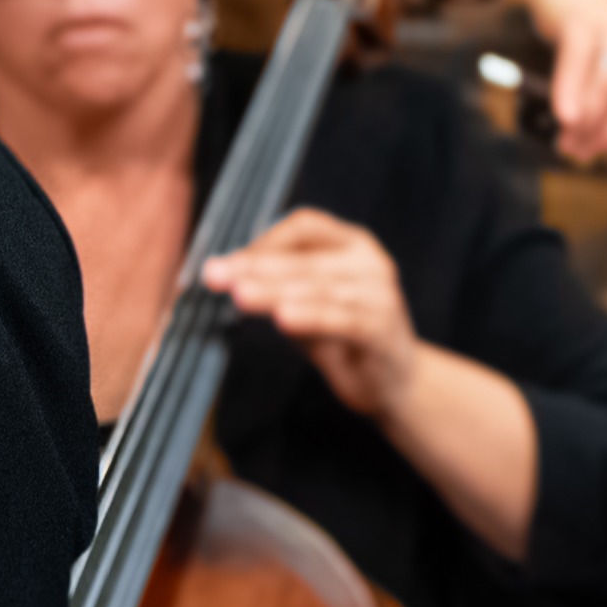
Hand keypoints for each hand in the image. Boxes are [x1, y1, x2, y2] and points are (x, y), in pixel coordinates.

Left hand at [197, 208, 431, 419]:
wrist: (393, 380)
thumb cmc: (341, 337)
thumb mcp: (303, 305)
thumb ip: (273, 288)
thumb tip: (220, 275)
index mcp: (350, 244)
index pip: (305, 225)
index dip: (263, 240)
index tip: (227, 262)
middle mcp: (369, 261)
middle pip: (305, 257)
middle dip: (256, 266)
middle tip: (214, 274)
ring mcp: (380, 293)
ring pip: (320, 287)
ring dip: (275, 290)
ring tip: (240, 294)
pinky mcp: (382, 328)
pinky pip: (342, 319)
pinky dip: (312, 316)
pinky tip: (284, 317)